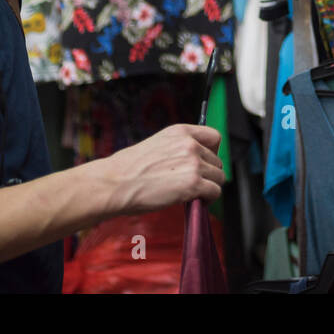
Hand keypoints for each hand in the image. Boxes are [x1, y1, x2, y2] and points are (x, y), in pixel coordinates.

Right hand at [100, 124, 223, 215]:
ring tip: (194, 195)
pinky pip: (215, 192)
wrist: (114, 183)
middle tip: (194, 185)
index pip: (213, 136)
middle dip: (208, 174)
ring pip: (219, 177)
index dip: (213, 152)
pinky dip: (208, 200)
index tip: (206, 163)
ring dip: (209, 187)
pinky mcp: (193, 184)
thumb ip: (178, 149)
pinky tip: (195, 202)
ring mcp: (193, 164)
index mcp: (180, 132)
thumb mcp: (156, 145)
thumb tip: (193, 162)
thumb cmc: (128, 169)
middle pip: (217, 161)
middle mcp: (189, 144)